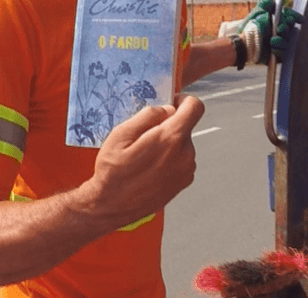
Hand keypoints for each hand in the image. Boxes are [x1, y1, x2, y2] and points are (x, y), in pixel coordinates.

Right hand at [82, 94, 204, 228]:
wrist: (112, 206)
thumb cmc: (113, 171)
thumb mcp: (121, 134)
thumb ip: (147, 115)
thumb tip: (166, 109)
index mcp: (171, 139)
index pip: (195, 107)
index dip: (183, 101)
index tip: (171, 104)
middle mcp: (185, 155)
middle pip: (185, 126)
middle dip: (168, 126)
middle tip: (144, 137)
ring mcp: (187, 170)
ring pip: (183, 143)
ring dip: (168, 144)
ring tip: (144, 157)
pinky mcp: (184, 181)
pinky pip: (181, 159)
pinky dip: (169, 158)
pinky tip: (150, 168)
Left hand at [237, 0, 303, 63]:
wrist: (242, 43)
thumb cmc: (250, 27)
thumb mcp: (257, 13)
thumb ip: (263, 3)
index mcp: (278, 20)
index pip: (290, 17)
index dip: (294, 16)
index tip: (298, 18)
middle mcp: (281, 32)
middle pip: (291, 28)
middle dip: (287, 27)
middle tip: (280, 27)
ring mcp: (280, 43)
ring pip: (288, 41)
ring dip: (282, 39)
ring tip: (272, 39)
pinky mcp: (277, 55)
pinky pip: (283, 53)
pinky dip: (278, 49)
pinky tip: (272, 46)